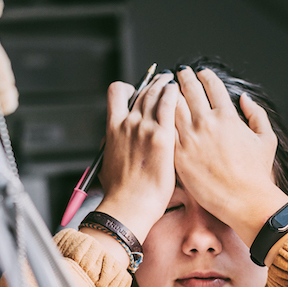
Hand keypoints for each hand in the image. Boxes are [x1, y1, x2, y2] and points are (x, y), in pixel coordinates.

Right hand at [95, 72, 178, 242]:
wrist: (129, 205)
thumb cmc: (120, 192)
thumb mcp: (108, 163)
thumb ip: (115, 147)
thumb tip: (117, 146)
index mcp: (113, 127)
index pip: (117, 92)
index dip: (130, 87)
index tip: (138, 89)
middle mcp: (127, 123)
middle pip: (142, 91)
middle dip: (154, 83)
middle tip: (164, 81)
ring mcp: (144, 128)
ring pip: (156, 93)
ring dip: (165, 84)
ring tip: (173, 82)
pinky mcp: (161, 136)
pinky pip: (169, 104)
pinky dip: (173, 93)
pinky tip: (179, 91)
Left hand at [174, 67, 287, 246]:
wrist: (243, 200)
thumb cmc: (257, 174)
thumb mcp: (266, 139)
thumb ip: (257, 114)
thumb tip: (244, 99)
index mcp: (227, 116)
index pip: (212, 86)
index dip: (205, 76)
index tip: (200, 72)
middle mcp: (206, 123)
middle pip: (189, 90)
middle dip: (183, 77)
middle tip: (179, 73)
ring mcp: (190, 138)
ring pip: (172, 106)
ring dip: (168, 93)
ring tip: (165, 89)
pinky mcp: (177, 155)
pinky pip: (164, 129)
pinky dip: (160, 117)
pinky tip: (158, 114)